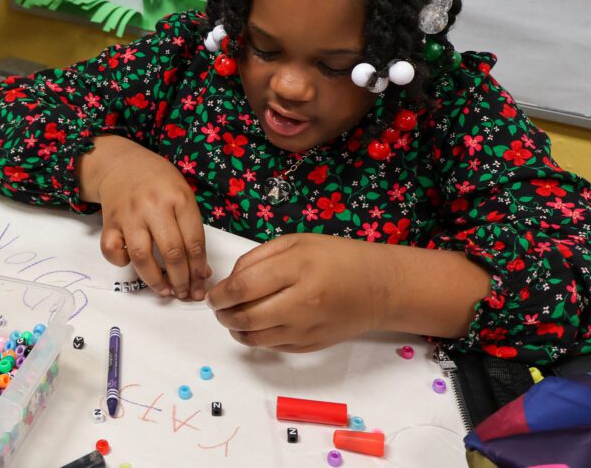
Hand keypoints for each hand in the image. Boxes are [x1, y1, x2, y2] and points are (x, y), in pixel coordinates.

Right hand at [79, 135, 210, 300]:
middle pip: (172, 253)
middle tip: (185, 293)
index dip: (199, 268)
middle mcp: (154, 206)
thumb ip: (192, 229)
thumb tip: (202, 270)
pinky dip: (121, 262)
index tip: (201, 283)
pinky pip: (112, 250)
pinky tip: (132, 264)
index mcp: (179, 198)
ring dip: (155, 280)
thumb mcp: (183, 195)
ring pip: (142, 257)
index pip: (194, 241)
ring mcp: (130, 215)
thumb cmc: (158, 181)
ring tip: (165, 292)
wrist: (120, 164)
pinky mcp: (109, 222)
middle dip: (182, 280)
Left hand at [207, 234, 390, 352]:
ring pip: (255, 339)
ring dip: (236, 331)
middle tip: (218, 308)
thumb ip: (257, 258)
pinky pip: (272, 347)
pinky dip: (257, 338)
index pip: (243, 288)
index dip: (219, 295)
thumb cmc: (336, 257)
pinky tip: (257, 325)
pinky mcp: (310, 346)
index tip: (212, 295)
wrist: (378, 287)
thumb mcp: (295, 242)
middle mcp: (301, 302)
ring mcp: (306, 328)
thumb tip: (229, 282)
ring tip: (233, 318)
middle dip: (222, 315)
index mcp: (296, 268)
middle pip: (245, 318)